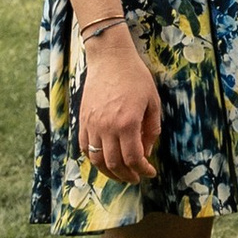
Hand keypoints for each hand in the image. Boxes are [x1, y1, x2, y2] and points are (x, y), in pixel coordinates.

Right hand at [76, 24, 161, 182]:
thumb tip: (146, 151)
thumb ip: (151, 129)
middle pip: (114, 164)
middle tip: (136, 178)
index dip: (143, 170)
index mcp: (128, 123)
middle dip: (127, 175)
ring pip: (97, 160)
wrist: (110, 59)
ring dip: (109, 172)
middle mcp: (107, 127)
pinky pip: (85, 147)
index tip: (150, 173)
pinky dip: (94, 159)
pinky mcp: (83, 121)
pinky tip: (104, 160)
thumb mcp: (153, 102)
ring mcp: (92, 125)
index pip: (133, 158)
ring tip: (120, 174)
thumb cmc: (136, 77)